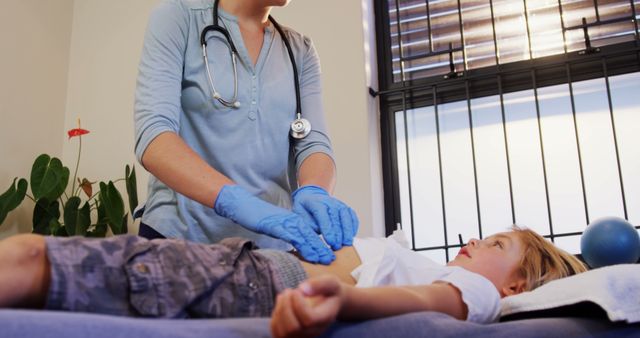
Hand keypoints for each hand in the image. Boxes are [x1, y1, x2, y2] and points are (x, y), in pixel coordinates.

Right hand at [214, 185, 334, 263]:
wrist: (244, 205)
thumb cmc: (258, 217)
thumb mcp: (276, 226)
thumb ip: (286, 234)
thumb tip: (294, 247)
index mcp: (293, 220)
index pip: (310, 233)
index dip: (319, 245)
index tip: (328, 256)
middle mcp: (292, 220)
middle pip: (311, 235)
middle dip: (322, 247)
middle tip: (331, 260)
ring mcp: (285, 222)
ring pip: (304, 235)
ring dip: (315, 247)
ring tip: (324, 258)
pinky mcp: (276, 225)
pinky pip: (291, 235)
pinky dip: (301, 244)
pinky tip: (307, 252)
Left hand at [271, 276, 344, 337]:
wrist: (329, 302)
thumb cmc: (329, 291)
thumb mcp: (330, 283)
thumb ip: (320, 284)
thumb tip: (303, 289)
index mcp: (325, 319)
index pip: (309, 320)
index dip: (298, 304)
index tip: (297, 291)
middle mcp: (314, 332)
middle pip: (293, 329)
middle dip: (286, 306)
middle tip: (289, 291)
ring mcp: (303, 336)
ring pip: (283, 333)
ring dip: (279, 310)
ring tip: (285, 295)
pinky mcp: (292, 336)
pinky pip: (277, 332)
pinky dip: (275, 316)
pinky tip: (282, 303)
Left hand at [291, 185, 358, 249]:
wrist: (312, 196)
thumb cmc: (305, 207)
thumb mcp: (299, 214)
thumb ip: (307, 224)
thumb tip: (317, 232)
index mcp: (316, 203)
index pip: (323, 216)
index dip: (328, 229)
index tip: (329, 241)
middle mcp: (330, 202)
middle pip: (336, 218)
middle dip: (338, 234)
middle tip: (337, 247)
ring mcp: (339, 204)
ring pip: (346, 217)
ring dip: (347, 231)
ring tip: (346, 244)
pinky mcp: (346, 208)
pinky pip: (352, 217)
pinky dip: (353, 226)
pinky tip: (351, 236)